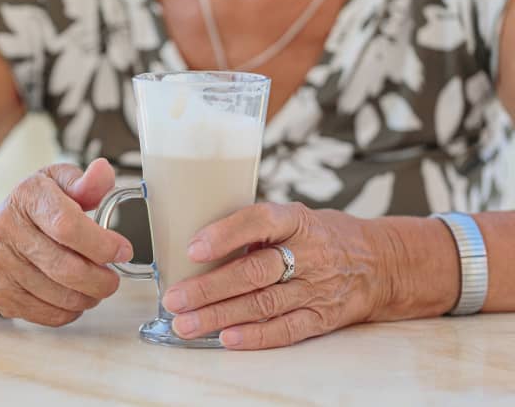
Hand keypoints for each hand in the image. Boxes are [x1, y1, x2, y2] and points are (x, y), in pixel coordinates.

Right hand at [0, 158, 132, 325]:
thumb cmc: (28, 211)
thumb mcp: (55, 184)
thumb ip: (85, 181)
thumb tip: (103, 173)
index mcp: (27, 197)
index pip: (67, 225)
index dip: (101, 243)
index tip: (122, 250)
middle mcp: (8, 230)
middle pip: (68, 268)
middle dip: (102, 278)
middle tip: (113, 277)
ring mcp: (1, 266)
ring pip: (62, 296)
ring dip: (90, 296)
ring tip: (95, 285)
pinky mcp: (1, 296)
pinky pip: (51, 314)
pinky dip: (72, 310)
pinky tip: (74, 296)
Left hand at [161, 203, 392, 349]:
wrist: (380, 263)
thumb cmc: (322, 236)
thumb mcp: (295, 217)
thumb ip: (256, 229)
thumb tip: (199, 244)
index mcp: (297, 221)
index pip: (259, 221)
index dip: (225, 235)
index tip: (193, 248)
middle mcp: (309, 254)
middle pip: (254, 271)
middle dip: (209, 288)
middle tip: (175, 298)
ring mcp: (317, 288)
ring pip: (263, 304)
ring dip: (220, 316)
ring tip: (186, 323)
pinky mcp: (322, 317)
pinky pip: (286, 329)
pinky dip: (256, 336)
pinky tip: (228, 338)